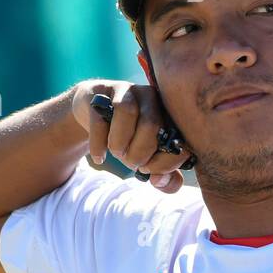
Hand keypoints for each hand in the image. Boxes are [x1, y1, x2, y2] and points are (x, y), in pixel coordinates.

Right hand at [70, 80, 189, 192]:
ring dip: (120, 143)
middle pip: (151, 124)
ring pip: (126, 112)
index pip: (177, 139)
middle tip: (131, 163)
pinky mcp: (100, 92)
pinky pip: (98, 117)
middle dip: (139, 152)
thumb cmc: (130, 137)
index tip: (150, 171)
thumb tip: (158, 182)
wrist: (95, 112)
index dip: (165, 162)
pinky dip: (98, 144)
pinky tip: (100, 158)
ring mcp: (126, 91)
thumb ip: (165, 175)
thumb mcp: (149, 156)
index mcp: (171, 115)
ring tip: (117, 154)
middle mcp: (153, 98)